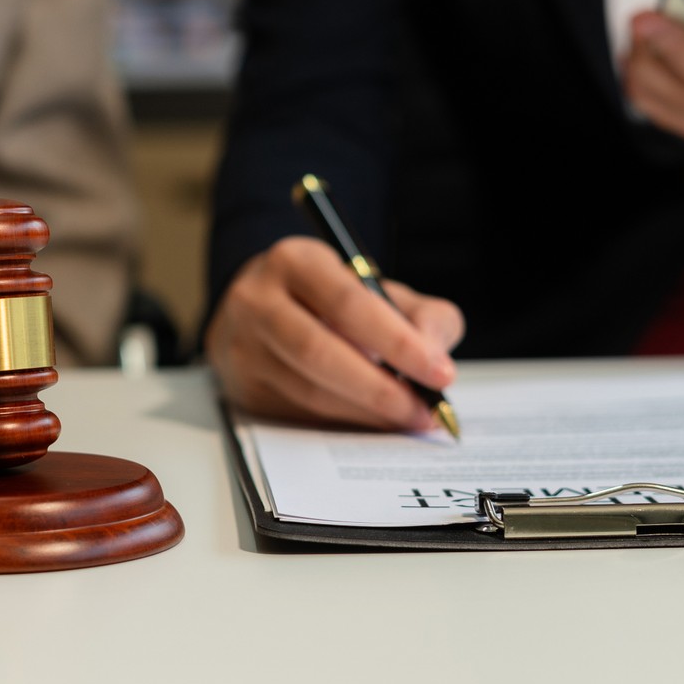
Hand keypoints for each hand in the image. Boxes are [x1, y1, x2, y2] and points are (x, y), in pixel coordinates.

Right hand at [205, 236, 463, 430]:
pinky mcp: (241, 387)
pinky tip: (373, 421)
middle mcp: (257, 299)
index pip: (348, 303)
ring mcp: (242, 346)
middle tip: (425, 410)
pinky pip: (298, 414)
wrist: (263, 310)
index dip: (398, 342)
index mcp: (295, 261)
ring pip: (309, 390)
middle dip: (381, 389)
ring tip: (409, 417)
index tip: (441, 374)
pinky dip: (344, 422)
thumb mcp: (379, 290)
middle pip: (319, 352)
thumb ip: (423, 315)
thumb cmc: (331, 301)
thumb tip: (435, 355)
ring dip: (366, 412)